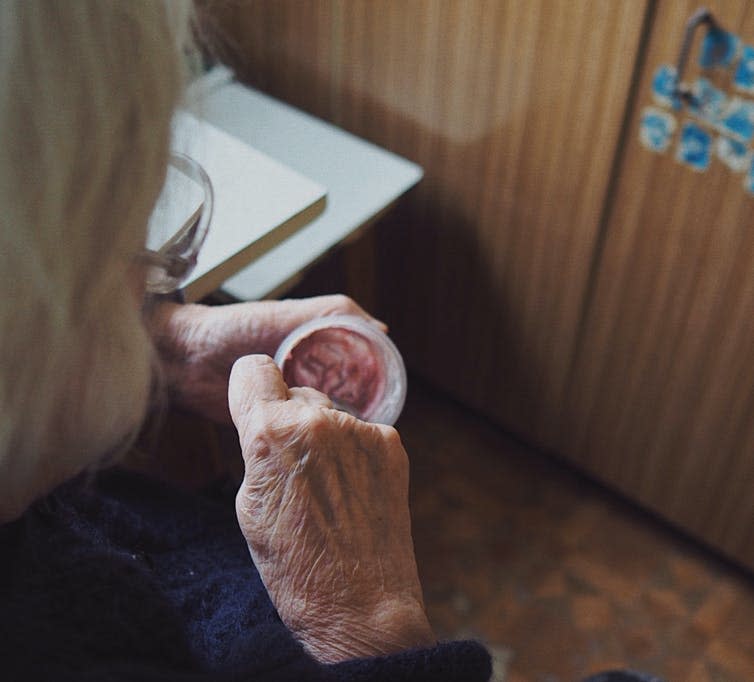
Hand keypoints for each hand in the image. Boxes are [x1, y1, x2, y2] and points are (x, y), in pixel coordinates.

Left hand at [147, 295, 384, 422]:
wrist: (183, 360)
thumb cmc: (233, 328)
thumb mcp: (287, 315)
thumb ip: (329, 314)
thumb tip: (380, 330)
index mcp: (314, 344)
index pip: (357, 361)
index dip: (376, 375)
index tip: (391, 392)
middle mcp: (305, 369)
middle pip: (346, 389)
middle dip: (362, 403)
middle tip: (375, 422)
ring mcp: (289, 395)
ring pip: (326, 411)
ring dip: (338, 422)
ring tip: (355, 436)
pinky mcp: (272, 419)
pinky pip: (300, 429)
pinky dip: (313, 436)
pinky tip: (325, 446)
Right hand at [229, 355, 434, 662]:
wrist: (361, 605)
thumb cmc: (295, 566)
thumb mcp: (250, 505)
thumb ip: (257, 449)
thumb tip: (271, 420)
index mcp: (271, 433)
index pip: (252, 369)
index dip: (251, 389)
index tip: (256, 406)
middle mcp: (319, 420)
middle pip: (295, 392)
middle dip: (290, 420)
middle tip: (295, 469)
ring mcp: (361, 430)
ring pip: (330, 413)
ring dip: (325, 437)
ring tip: (328, 489)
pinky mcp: (391, 443)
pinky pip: (361, 432)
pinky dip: (355, 452)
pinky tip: (354, 491)